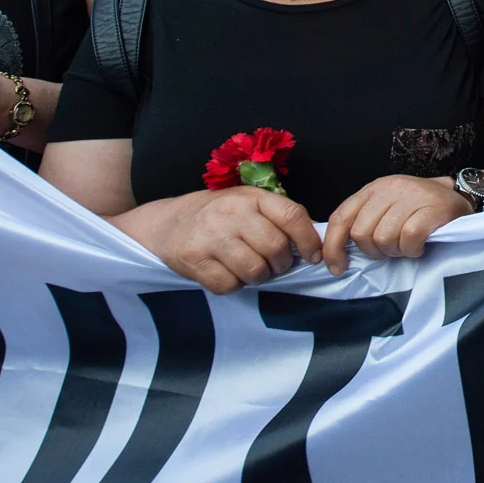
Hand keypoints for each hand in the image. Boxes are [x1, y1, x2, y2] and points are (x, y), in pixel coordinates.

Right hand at [143, 186, 321, 293]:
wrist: (169, 223)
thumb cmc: (219, 214)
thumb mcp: (249, 203)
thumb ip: (277, 216)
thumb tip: (314, 241)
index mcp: (251, 197)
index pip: (292, 216)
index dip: (309, 240)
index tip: (313, 255)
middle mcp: (231, 213)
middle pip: (276, 248)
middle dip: (281, 264)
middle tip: (274, 265)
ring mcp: (211, 237)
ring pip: (255, 270)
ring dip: (259, 276)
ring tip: (251, 268)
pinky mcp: (194, 260)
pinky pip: (229, 285)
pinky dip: (234, 285)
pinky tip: (228, 273)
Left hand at [322, 174, 470, 274]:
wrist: (460, 197)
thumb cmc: (420, 209)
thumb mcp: (387, 208)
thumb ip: (364, 221)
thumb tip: (336, 253)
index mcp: (373, 189)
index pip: (340, 217)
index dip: (333, 246)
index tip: (337, 267)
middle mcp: (389, 188)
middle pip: (362, 234)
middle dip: (375, 251)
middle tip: (393, 249)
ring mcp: (411, 196)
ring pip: (384, 238)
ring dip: (396, 251)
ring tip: (408, 245)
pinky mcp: (431, 208)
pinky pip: (409, 239)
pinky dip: (413, 250)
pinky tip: (420, 246)